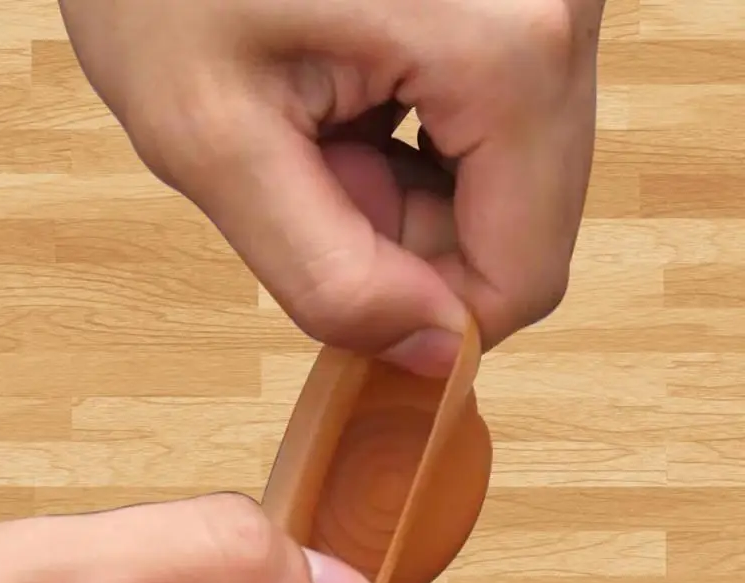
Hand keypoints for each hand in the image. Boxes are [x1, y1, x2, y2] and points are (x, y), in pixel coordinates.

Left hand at [58, 0, 604, 376]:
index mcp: (505, 48)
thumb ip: (329, 276)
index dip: (433, 313)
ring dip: (416, 191)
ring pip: (511, 180)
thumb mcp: (213, 141)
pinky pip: (498, 126)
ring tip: (326, 124)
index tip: (347, 283)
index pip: (524, 277)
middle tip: (315, 178)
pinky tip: (356, 94)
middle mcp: (562, 9)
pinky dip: (428, 143)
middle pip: (523, 227)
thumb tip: (438, 354)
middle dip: (415, 239)